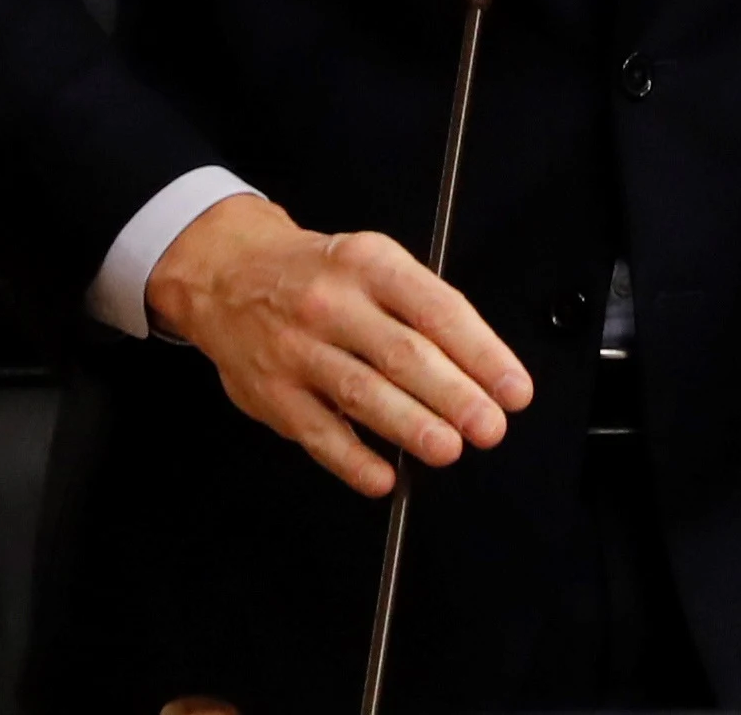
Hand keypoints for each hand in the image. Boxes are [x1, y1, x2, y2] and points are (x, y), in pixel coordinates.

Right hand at [144, 193, 533, 496]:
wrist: (228, 274)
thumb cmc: (317, 274)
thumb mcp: (374, 262)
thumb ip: (423, 309)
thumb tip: (481, 370)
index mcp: (371, 265)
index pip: (438, 311)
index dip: (482, 354)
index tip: (513, 389)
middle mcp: (333, 304)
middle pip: (403, 355)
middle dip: (454, 396)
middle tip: (489, 426)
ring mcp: (298, 349)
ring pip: (362, 393)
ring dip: (410, 427)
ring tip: (448, 449)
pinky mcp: (272, 393)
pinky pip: (316, 433)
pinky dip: (351, 460)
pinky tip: (382, 478)